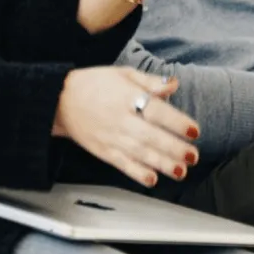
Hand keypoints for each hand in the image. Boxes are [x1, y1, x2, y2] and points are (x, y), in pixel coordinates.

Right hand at [52, 67, 200, 187]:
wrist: (60, 99)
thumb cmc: (93, 84)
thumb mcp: (123, 74)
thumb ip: (150, 82)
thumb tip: (174, 84)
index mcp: (126, 96)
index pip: (156, 110)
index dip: (177, 122)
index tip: (194, 130)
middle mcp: (120, 119)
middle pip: (151, 136)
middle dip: (174, 148)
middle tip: (193, 156)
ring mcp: (111, 137)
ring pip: (140, 153)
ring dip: (162, 164)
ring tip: (181, 171)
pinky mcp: (104, 151)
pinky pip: (122, 165)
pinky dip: (137, 173)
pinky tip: (152, 180)